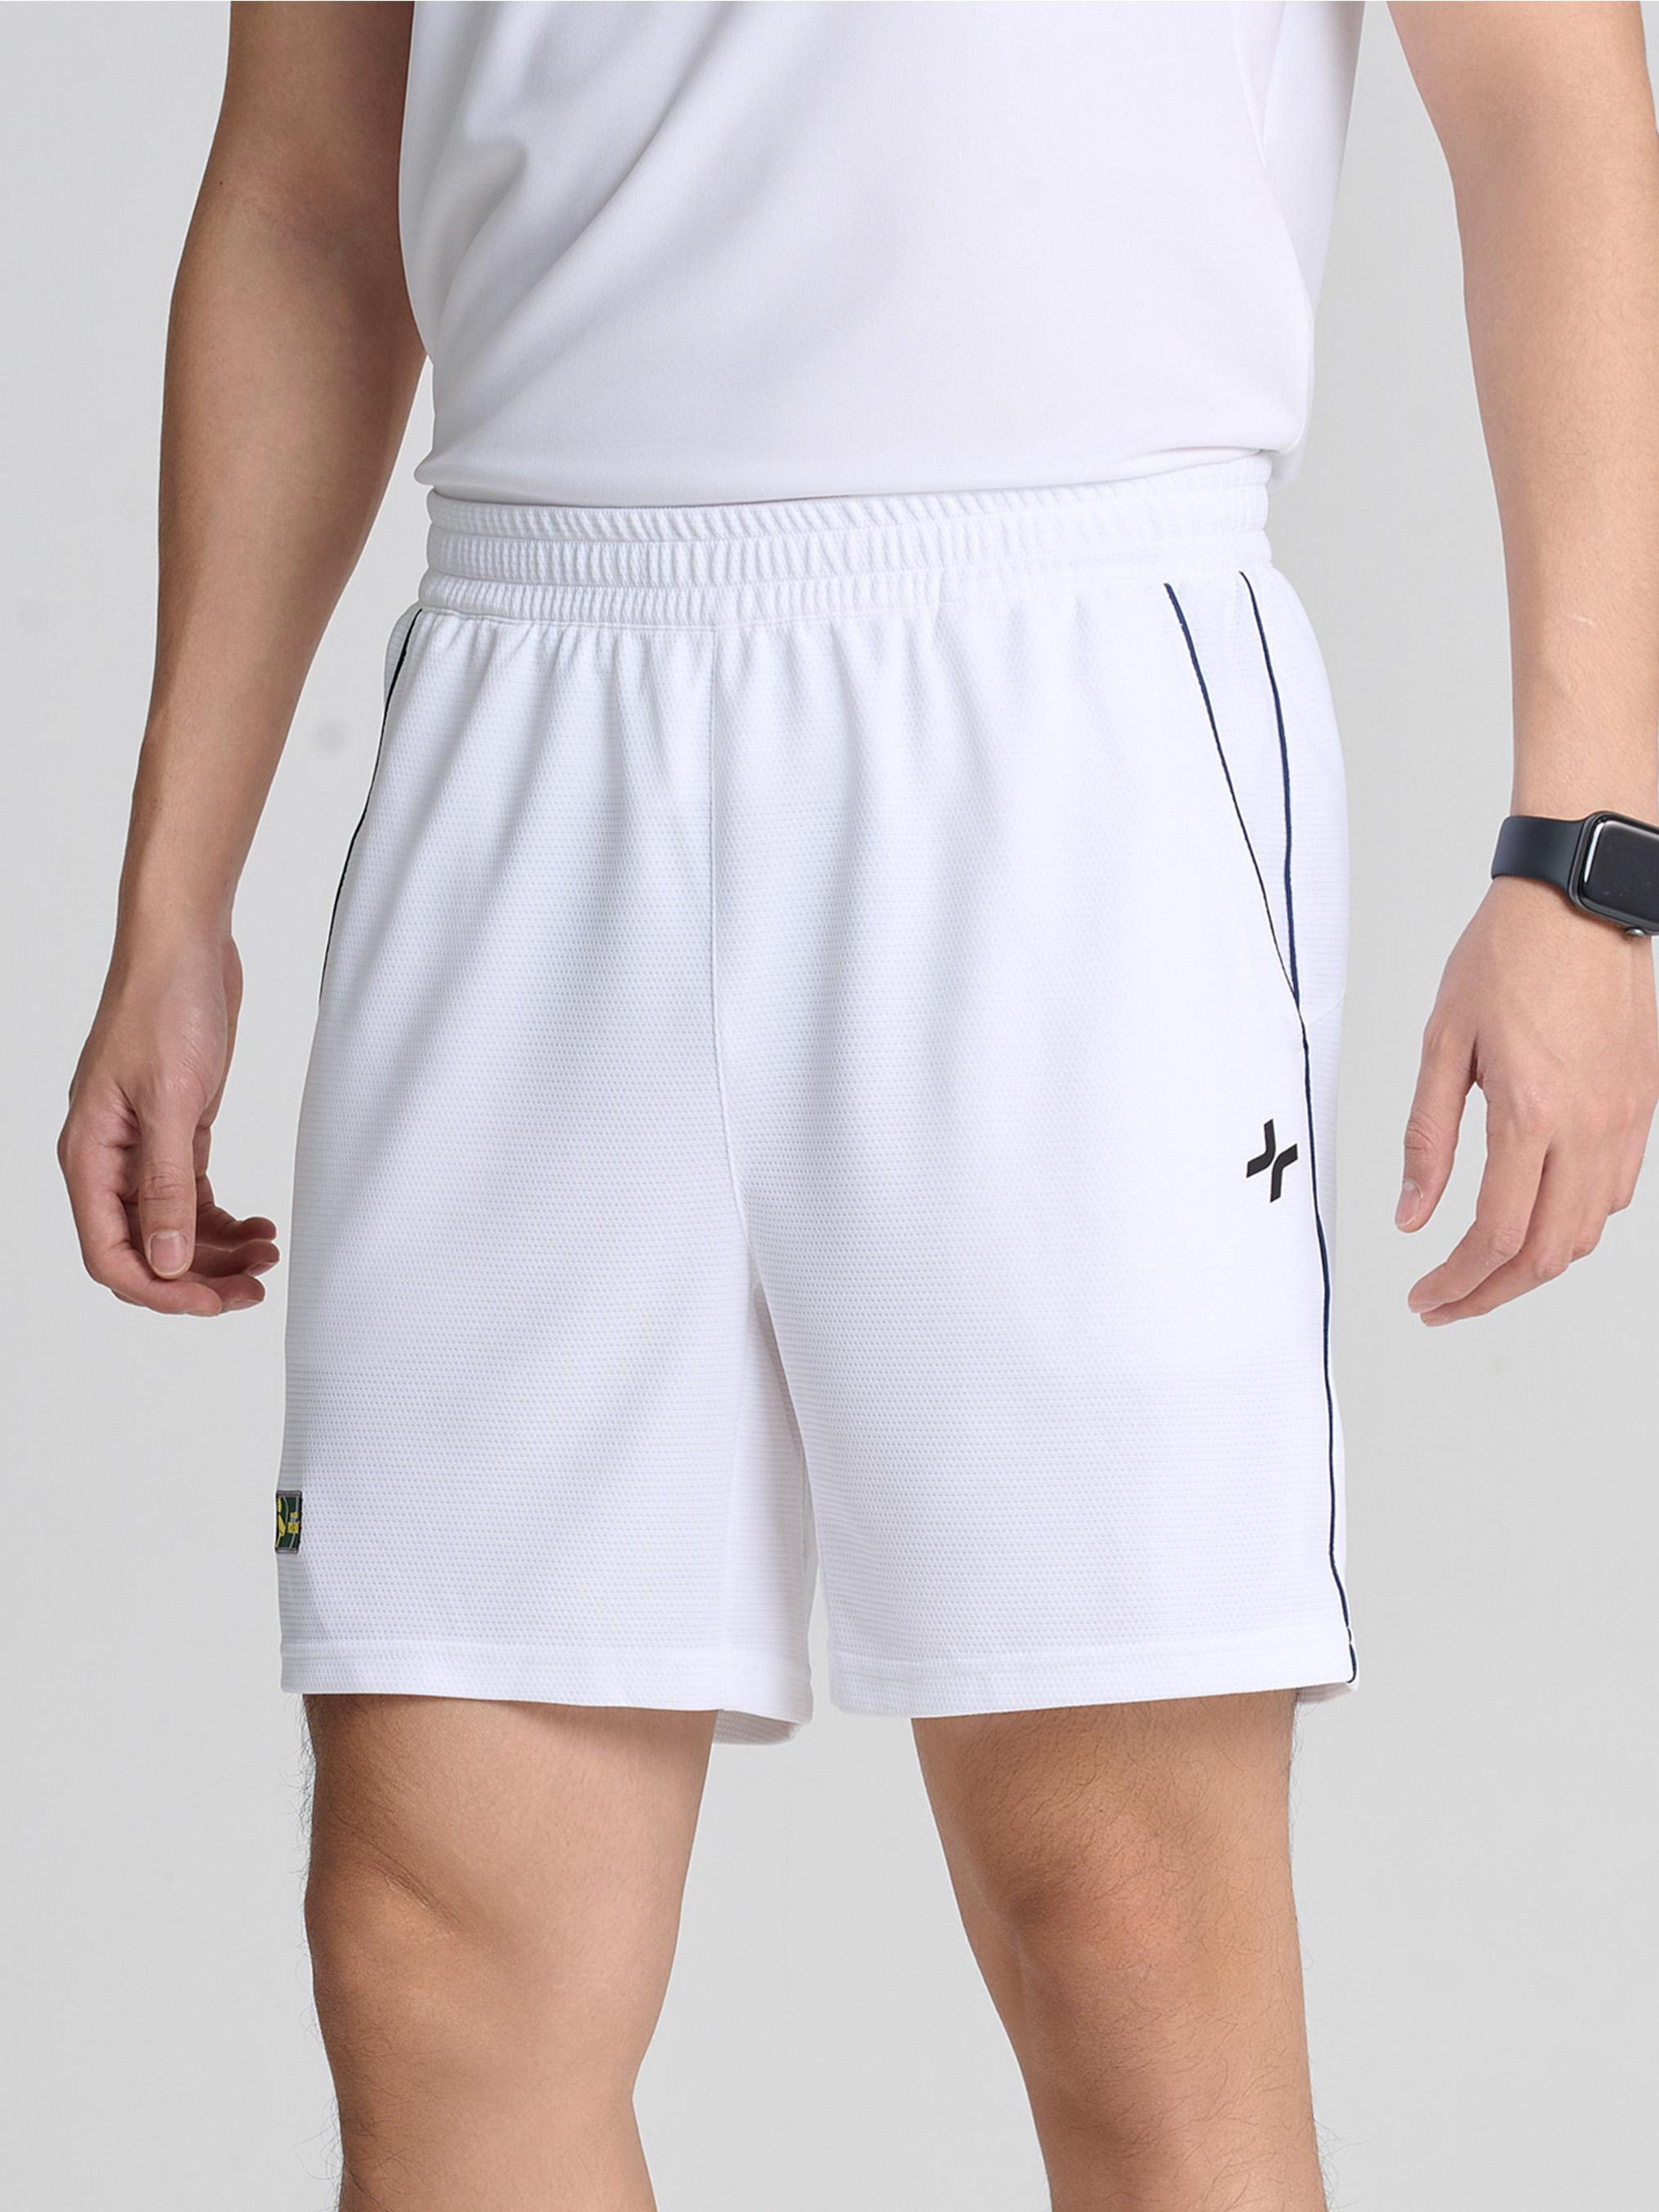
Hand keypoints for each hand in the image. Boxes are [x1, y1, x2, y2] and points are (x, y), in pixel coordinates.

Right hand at [59, 935, 278, 1315]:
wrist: (186, 947)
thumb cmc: (166, 1008)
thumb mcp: (173, 1100)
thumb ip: (166, 1184)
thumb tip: (165, 1261)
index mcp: (90, 1157)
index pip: (111, 1255)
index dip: (161, 1289)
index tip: (215, 1302)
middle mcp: (109, 1160)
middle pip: (144, 1250)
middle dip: (198, 1277)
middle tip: (255, 1290)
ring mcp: (141, 1147)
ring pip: (173, 1227)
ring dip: (218, 1251)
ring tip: (268, 1255)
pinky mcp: (175, 1130)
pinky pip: (190, 1195)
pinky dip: (223, 1218)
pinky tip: (259, 1226)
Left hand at [1398, 878, 1657, 1323]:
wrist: (1577, 903)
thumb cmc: (1505, 959)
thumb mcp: (1442, 1045)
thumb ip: (1427, 1138)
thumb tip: (1412, 1216)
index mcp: (1532, 1115)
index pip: (1496, 1236)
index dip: (1456, 1282)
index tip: (1423, 1297)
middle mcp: (1589, 1128)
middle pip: (1547, 1254)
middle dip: (1491, 1293)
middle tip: (1445, 1303)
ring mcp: (1625, 1121)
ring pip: (1587, 1232)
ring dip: (1533, 1265)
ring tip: (1481, 1269)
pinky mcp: (1643, 1106)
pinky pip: (1615, 1193)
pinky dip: (1572, 1225)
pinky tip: (1533, 1217)